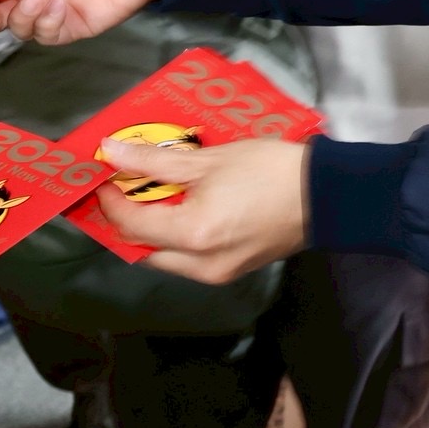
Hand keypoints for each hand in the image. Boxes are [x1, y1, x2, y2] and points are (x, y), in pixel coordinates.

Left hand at [93, 137, 310, 283]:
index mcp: (192, 236)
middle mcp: (199, 265)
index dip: (109, 200)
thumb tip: (111, 154)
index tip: (103, 175)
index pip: (130, 224)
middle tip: (121, 185)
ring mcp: (217, 273)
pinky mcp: (232, 270)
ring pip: (164, 256)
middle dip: (125, 219)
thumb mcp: (208, 159)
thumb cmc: (268, 171)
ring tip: (149, 192)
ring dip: (150, 227)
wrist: (325, 195)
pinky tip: (178, 206)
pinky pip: (187, 258)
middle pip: (142, 248)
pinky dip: (174, 235)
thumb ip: (154, 160)